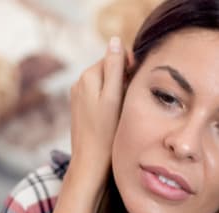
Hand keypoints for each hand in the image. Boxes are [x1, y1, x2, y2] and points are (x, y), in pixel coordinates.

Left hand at [50, 36, 129, 212]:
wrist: (90, 165)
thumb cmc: (106, 134)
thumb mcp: (114, 98)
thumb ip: (115, 68)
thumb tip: (115, 40)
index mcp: (89, 75)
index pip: (115, 57)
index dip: (131, 68)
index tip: (138, 88)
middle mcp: (81, 82)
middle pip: (110, 70)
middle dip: (125, 79)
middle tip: (134, 101)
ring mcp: (80, 96)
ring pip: (107, 84)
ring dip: (120, 91)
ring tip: (127, 111)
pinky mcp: (82, 109)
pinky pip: (101, 97)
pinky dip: (112, 102)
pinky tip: (116, 118)